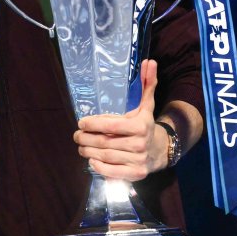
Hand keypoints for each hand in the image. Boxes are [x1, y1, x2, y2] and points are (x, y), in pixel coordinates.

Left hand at [73, 59, 167, 180]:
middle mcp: (140, 144)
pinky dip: (99, 167)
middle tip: (76, 135)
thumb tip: (148, 61)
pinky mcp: (136, 174)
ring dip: (88, 151)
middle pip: (105, 142)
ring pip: (105, 156)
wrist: (160, 150)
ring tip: (80, 146)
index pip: (111, 126)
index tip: (81, 122)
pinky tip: (91, 160)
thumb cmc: (145, 125)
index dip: (93, 124)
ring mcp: (138, 160)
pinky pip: (112, 172)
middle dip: (85, 138)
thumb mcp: (146, 105)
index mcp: (140, 125)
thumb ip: (147, 84)